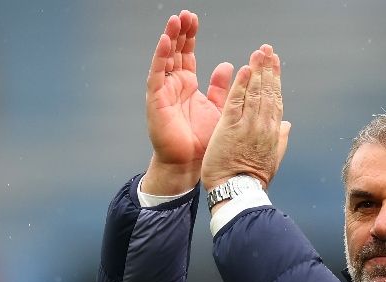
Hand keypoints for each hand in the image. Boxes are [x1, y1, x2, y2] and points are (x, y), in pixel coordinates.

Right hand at [143, 10, 233, 194]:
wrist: (190, 164)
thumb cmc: (202, 140)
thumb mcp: (216, 108)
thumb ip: (220, 87)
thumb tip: (229, 66)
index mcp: (187, 85)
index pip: (187, 54)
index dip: (189, 36)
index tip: (194, 19)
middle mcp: (173, 85)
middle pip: (174, 51)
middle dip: (179, 32)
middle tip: (185, 14)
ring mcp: (163, 91)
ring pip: (164, 58)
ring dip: (169, 39)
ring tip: (175, 20)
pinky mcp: (156, 100)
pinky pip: (157, 74)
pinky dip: (160, 57)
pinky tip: (164, 41)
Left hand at [201, 44, 290, 192]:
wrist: (238, 193)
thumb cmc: (253, 180)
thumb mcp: (272, 159)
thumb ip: (281, 139)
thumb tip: (288, 125)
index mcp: (273, 132)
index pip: (275, 100)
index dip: (275, 80)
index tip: (275, 64)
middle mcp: (264, 126)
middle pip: (268, 91)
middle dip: (268, 69)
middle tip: (268, 50)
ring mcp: (248, 126)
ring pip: (255, 92)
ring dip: (257, 70)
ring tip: (259, 52)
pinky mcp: (231, 127)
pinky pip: (237, 101)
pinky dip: (241, 84)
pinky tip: (244, 69)